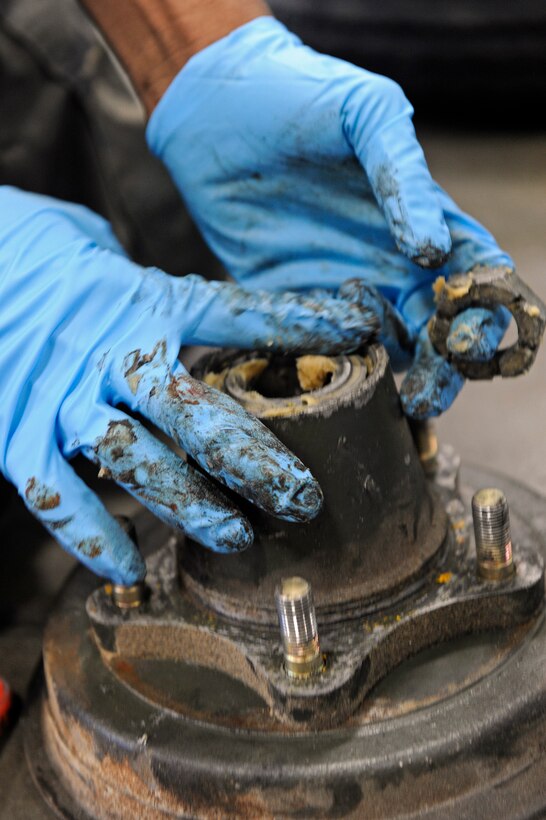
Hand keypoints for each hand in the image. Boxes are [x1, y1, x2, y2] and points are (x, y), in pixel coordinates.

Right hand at [0, 187, 373, 582]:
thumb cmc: (62, 270)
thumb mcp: (130, 271)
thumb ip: (187, 304)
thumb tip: (271, 314)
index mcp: (143, 304)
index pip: (233, 313)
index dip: (296, 323)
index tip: (354, 338)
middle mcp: (109, 352)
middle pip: (190, 408)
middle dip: (250, 458)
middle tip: (300, 497)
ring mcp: (62, 395)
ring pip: (131, 456)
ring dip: (185, 502)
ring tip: (234, 537)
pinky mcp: (15, 431)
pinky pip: (53, 492)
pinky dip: (87, 533)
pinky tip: (125, 566)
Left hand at [147, 16, 512, 417]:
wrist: (217, 108)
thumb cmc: (303, 95)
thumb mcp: (368, 116)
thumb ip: (405, 177)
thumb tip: (436, 253)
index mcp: (424, 221)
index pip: (476, 278)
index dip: (485, 312)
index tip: (469, 338)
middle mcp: (389, 264)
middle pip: (439, 331)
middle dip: (445, 367)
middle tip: (430, 392)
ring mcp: (341, 288)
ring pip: (387, 351)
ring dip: (393, 375)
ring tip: (381, 383)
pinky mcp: (291, 304)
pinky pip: (320, 348)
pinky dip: (332, 368)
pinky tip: (330, 375)